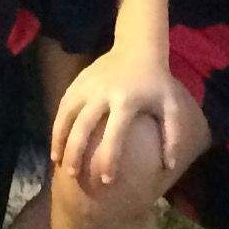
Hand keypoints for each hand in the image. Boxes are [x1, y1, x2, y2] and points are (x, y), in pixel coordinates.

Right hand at [50, 47, 202, 197]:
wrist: (138, 47)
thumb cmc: (156, 82)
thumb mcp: (171, 106)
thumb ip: (172, 136)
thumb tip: (168, 166)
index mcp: (127, 101)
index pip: (115, 134)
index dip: (109, 158)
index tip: (106, 180)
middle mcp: (103, 93)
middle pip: (84, 125)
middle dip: (76, 152)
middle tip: (73, 176)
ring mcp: (87, 85)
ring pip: (67, 114)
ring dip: (59, 138)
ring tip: (57, 161)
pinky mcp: (78, 80)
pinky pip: (64, 104)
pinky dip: (57, 123)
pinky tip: (55, 141)